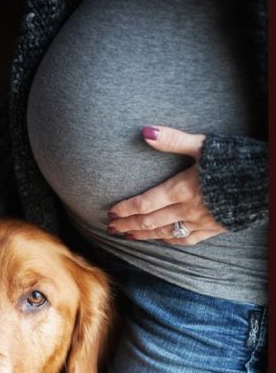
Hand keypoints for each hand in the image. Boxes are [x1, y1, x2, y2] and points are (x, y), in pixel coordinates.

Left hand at [107, 126, 225, 244]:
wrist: (266, 183)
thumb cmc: (234, 160)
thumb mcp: (203, 144)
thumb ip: (172, 140)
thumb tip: (145, 132)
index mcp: (182, 189)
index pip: (144, 204)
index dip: (125, 209)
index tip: (111, 212)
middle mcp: (187, 209)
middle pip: (149, 222)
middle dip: (128, 225)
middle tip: (111, 228)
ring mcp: (200, 223)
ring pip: (164, 234)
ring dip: (143, 236)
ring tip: (127, 236)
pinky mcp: (213, 230)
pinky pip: (185, 240)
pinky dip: (169, 241)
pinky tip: (160, 240)